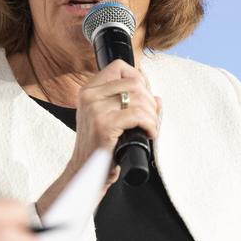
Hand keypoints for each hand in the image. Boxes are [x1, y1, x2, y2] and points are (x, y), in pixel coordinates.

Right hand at [36, 59, 161, 214]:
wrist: (84, 172)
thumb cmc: (98, 146)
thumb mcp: (105, 117)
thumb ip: (126, 102)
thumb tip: (156, 97)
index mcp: (88, 90)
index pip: (119, 67)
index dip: (139, 79)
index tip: (144, 97)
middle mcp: (89, 96)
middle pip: (134, 82)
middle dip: (150, 100)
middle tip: (151, 117)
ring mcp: (95, 109)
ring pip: (139, 98)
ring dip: (153, 115)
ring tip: (151, 127)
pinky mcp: (104, 125)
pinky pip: (138, 115)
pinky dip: (150, 124)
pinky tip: (149, 133)